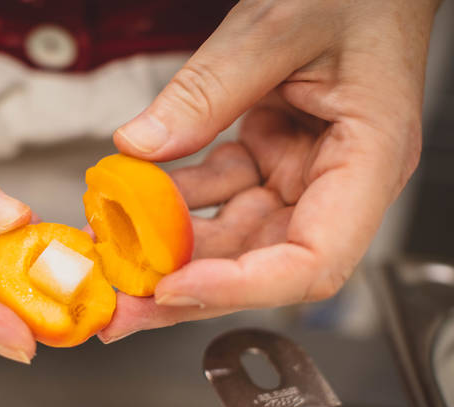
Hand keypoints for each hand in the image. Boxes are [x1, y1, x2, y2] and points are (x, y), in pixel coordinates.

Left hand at [103, 0, 440, 341]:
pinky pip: (218, 194)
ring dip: (168, 250)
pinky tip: (131, 197)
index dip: (240, 285)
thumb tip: (141, 148)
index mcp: (369, 159)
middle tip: (119, 307)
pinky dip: (173, 200)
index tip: (174, 286)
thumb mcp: (276, 27)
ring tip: (109, 254)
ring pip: (231, 237)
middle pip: (260, 264)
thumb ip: (208, 90)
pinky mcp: (273, 159)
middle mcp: (337, 181)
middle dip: (185, 289)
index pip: (312, 260)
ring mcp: (302, 174)